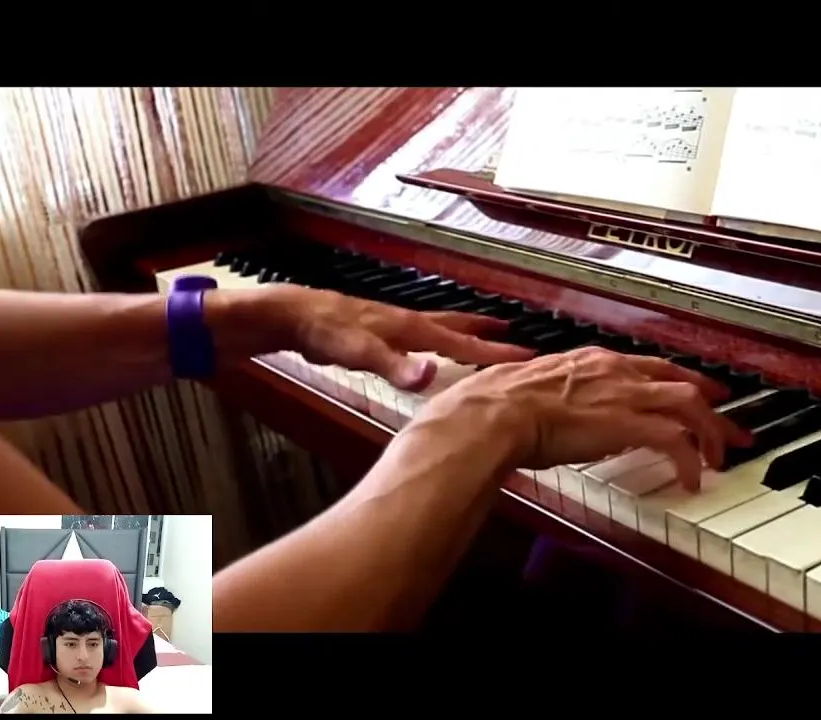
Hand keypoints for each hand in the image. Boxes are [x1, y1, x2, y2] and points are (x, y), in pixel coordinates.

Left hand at [276, 286, 534, 389]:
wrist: (293, 316)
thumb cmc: (326, 332)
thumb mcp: (362, 352)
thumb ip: (396, 366)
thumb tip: (430, 375)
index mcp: (412, 329)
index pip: (463, 342)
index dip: (494, 352)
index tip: (526, 355)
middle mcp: (408, 324)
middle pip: (456, 325)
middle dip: (485, 332)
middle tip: (514, 334)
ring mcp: (394, 326)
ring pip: (439, 327)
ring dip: (464, 330)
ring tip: (482, 333)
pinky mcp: (379, 333)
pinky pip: (421, 336)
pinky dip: (438, 339)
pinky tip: (430, 348)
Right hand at [416, 346, 753, 489]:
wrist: (496, 411)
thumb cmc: (501, 406)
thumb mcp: (540, 393)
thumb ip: (565, 401)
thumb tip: (568, 419)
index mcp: (596, 361)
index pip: (654, 366)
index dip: (683, 381)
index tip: (702, 394)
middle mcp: (618, 371)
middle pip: (683, 384)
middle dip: (714, 410)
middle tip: (732, 432)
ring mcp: (625, 395)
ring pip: (689, 406)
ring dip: (710, 434)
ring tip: (718, 460)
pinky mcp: (627, 423)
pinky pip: (675, 441)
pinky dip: (689, 461)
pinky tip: (691, 481)